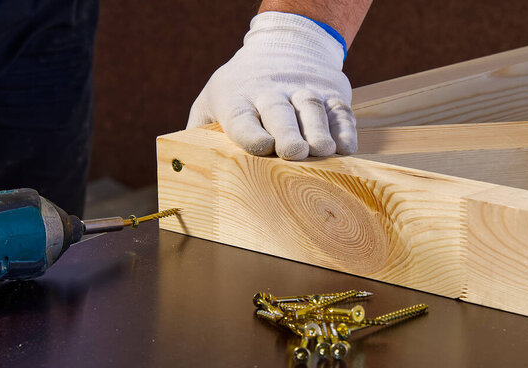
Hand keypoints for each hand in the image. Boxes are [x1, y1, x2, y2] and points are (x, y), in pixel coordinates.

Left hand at [187, 12, 356, 160]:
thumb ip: (198, 128)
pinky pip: (339, 110)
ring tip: (323, 150)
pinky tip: (345, 146)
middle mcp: (271, 92)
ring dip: (319, 130)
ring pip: (312, 109)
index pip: (242, 117)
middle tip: (294, 152)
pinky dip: (345, 128)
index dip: (251, 133)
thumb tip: (182, 163)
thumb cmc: (241, 85)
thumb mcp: (213, 99)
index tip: (262, 147)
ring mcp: (303, 90)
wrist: (284, 44)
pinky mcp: (329, 91)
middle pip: (280, 112)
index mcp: (237, 98)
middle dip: (288, 132)